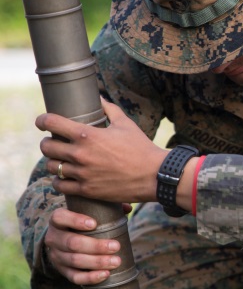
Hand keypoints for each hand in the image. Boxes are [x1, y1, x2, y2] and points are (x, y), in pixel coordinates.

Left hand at [37, 98, 165, 203]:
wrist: (154, 176)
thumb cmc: (141, 148)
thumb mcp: (125, 124)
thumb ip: (109, 109)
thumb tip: (99, 97)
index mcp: (87, 135)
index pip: (51, 123)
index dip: (43, 120)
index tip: (43, 122)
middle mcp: (80, 154)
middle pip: (46, 146)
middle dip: (47, 143)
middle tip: (54, 143)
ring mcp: (82, 174)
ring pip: (51, 167)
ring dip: (53, 162)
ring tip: (60, 161)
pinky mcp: (86, 190)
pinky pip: (60, 186)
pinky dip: (59, 181)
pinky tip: (64, 178)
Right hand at [43, 206, 126, 285]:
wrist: (63, 240)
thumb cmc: (81, 223)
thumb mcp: (87, 212)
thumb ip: (105, 207)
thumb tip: (128, 208)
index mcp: (57, 220)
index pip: (60, 218)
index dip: (76, 221)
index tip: (94, 224)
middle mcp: (53, 238)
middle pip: (72, 243)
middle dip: (96, 246)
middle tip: (116, 246)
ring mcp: (56, 256)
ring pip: (75, 260)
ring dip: (97, 262)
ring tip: (116, 261)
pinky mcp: (62, 271)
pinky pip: (75, 277)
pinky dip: (90, 277)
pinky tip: (105, 274)